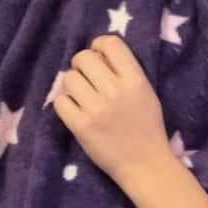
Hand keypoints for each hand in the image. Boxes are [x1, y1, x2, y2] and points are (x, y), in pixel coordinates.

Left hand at [53, 35, 172, 183]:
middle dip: (81, 64)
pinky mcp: (81, 126)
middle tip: (86, 78)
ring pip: (69, 78)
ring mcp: (97, 109)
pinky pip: (60, 101)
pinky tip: (75, 111)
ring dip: (73, 85)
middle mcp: (115, 90)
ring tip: (81, 97)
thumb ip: (126, 73)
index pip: (110, 43)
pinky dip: (65, 104)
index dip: (99, 46)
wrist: (145, 164)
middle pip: (83, 57)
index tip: (99, 57)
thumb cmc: (147, 127)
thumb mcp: (146, 93)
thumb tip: (97, 54)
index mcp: (135, 80)